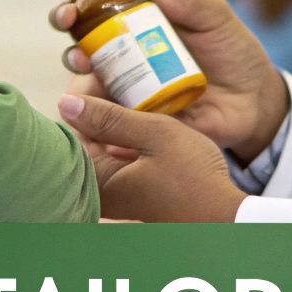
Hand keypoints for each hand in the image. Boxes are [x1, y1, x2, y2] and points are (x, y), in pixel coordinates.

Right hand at [50, 0, 288, 162]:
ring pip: (88, 91)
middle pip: (81, 52)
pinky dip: (100, 125)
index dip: (76, 10)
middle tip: (80, 56)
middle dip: (73, 52)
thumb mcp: (218, 19)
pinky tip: (101, 125)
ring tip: (93, 89)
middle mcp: (125, 58)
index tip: (73, 13)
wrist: (256, 102)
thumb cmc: (235, 53)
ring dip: (81, 90)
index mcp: (138, 25)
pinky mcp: (139, 125)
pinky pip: (110, 127)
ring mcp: (129, 93)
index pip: (96, 12)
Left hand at [58, 93, 247, 222]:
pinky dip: (124, 142)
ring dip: (113, 123)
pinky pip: (115, 161)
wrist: (224, 216)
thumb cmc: (193, 177)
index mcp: (96, 180)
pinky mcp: (130, 196)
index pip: (70, 131)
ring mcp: (115, 196)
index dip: (84, 98)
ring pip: (101, 148)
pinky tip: (142, 126)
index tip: (99, 74)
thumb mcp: (154, 134)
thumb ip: (109, 118)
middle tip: (114, 80)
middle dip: (97, 109)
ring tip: (131, 97)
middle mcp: (99, 192)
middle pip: (84, 139)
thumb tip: (66, 103)